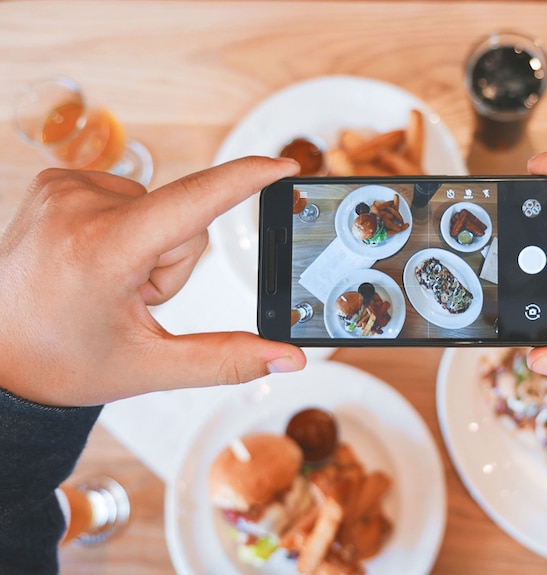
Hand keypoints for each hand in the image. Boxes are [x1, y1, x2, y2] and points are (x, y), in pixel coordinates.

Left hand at [0, 157, 304, 406]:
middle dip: (174, 262)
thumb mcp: (150, 367)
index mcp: (103, 251)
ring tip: (107, 282)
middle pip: (183, 220)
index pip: (194, 201)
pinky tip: (94, 260)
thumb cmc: (61, 362)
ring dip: (150, 247)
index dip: (247, 179)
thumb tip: (288, 359)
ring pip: (158, 208)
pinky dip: (126, 229)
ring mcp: (63, 189)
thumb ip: (228, 359)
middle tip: (131, 299)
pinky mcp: (56, 182)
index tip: (284, 165)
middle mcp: (78, 206)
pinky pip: (128, 197)